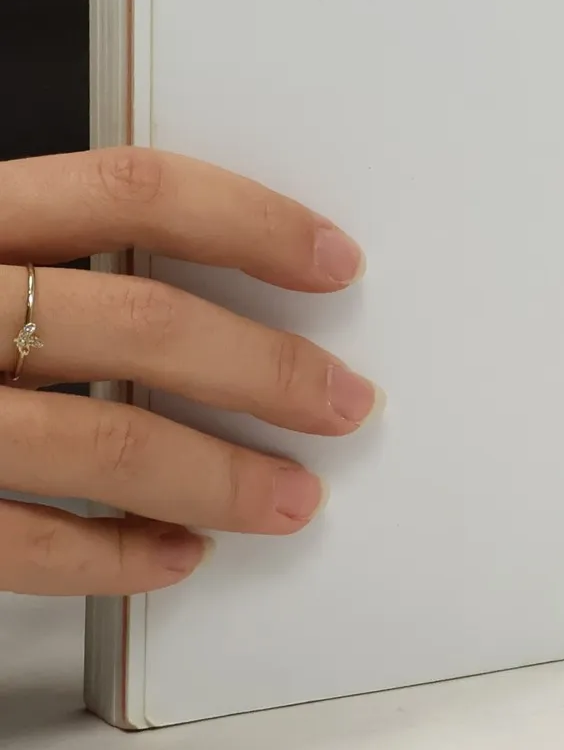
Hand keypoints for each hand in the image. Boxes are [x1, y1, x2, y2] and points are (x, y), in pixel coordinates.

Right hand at [0, 148, 371, 594]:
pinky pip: (17, 545)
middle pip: (138, 322)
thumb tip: (202, 283)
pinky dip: (112, 558)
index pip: (131, 190)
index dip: (252, 221)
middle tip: (344, 401)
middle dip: (267, 367)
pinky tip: (172, 556)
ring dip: (214, 477)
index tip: (334, 260)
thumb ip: (37, 250)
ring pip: (94, 443)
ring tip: (289, 497)